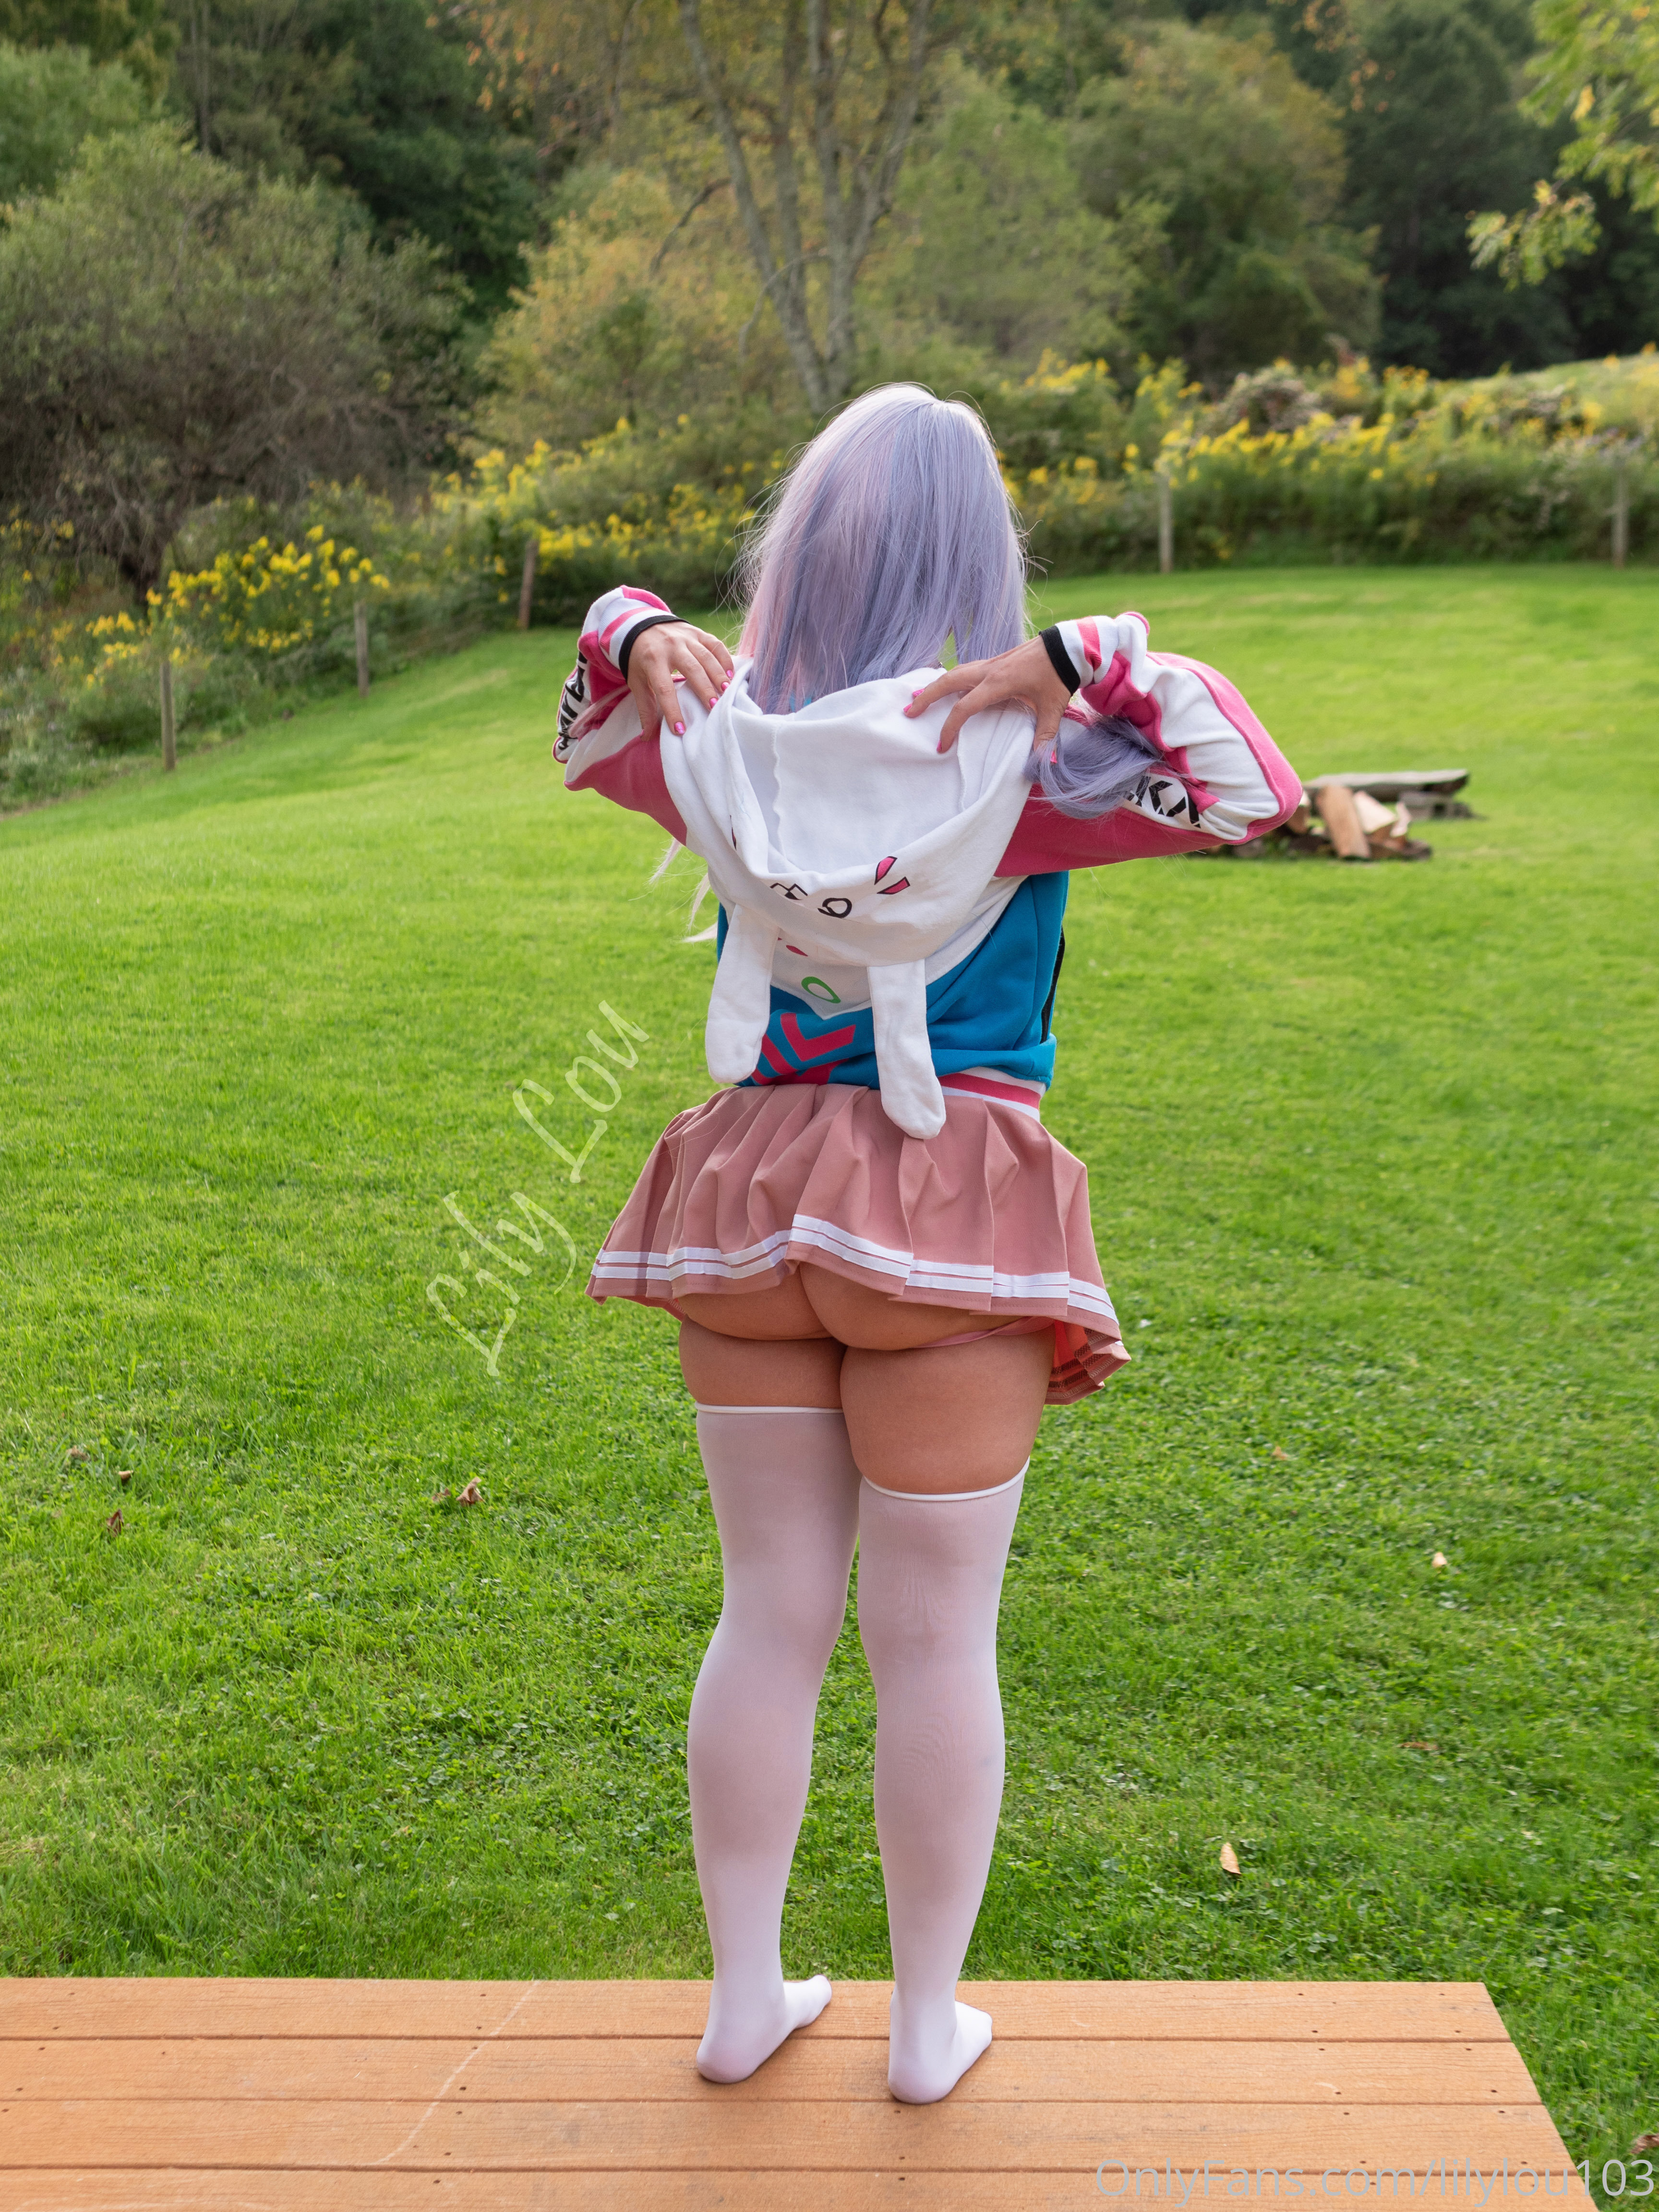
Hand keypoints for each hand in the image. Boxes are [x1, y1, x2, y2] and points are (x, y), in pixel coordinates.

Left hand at [627, 621, 734, 739]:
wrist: (642, 625)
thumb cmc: (641, 659)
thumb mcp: (637, 681)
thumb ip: (645, 708)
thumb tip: (647, 737)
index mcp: (652, 660)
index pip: (664, 689)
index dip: (673, 710)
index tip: (681, 730)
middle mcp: (670, 647)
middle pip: (691, 669)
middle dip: (704, 689)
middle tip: (714, 707)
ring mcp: (686, 637)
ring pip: (706, 656)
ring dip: (718, 674)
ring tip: (727, 691)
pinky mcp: (697, 633)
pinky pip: (714, 644)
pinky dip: (725, 659)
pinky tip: (731, 674)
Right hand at [904, 636, 1071, 753]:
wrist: (1067, 646)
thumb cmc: (1058, 675)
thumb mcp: (1053, 708)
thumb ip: (1045, 736)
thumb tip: (1040, 764)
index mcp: (998, 683)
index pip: (964, 707)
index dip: (950, 728)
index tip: (942, 746)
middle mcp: (988, 670)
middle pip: (947, 682)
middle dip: (926, 698)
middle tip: (909, 712)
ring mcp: (990, 663)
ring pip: (954, 673)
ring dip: (935, 686)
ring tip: (919, 698)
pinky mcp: (995, 662)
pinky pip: (965, 670)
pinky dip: (950, 679)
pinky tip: (947, 688)